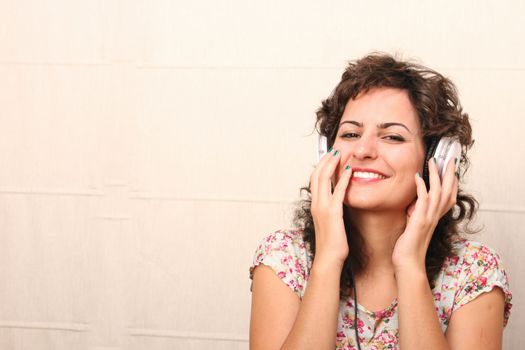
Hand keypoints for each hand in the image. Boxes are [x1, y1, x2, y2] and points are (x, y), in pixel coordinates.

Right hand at [310, 148, 352, 265]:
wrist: (328, 258)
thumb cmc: (331, 243)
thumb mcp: (330, 222)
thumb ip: (332, 209)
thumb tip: (338, 201)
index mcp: (315, 205)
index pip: (314, 180)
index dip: (321, 166)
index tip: (329, 156)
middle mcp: (316, 204)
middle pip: (316, 175)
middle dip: (325, 160)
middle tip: (333, 149)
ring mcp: (323, 208)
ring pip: (323, 179)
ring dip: (331, 164)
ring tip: (339, 153)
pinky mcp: (333, 213)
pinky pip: (338, 191)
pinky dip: (343, 178)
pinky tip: (350, 170)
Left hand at [392, 157, 458, 271]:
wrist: (408, 263)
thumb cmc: (408, 247)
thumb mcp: (414, 227)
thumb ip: (415, 215)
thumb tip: (412, 206)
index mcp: (435, 218)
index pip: (449, 197)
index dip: (451, 183)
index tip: (451, 170)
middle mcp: (434, 217)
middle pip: (448, 191)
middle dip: (449, 174)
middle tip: (450, 159)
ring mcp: (428, 218)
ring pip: (438, 192)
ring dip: (435, 175)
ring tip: (433, 161)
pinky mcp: (419, 220)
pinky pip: (423, 200)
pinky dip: (421, 187)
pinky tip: (417, 177)